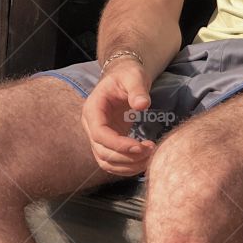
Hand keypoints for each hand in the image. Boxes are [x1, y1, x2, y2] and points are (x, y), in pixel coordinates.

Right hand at [82, 59, 156, 175]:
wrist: (123, 77)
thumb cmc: (127, 75)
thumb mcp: (134, 76)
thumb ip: (137, 89)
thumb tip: (142, 105)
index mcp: (93, 109)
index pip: (100, 134)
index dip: (118, 145)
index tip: (140, 147)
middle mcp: (91, 125)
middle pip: (102, 152)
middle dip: (127, 157)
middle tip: (151, 151)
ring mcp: (98, 136)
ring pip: (106, 161)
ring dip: (127, 166)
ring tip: (150, 157)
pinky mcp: (108, 142)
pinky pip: (113, 162)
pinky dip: (127, 167)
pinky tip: (144, 161)